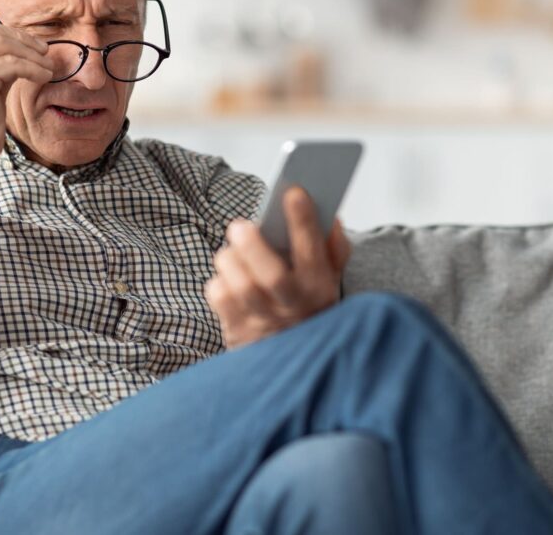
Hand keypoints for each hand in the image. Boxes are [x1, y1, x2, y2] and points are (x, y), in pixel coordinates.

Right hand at [0, 17, 54, 175]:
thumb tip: (15, 50)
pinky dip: (33, 68)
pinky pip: (12, 64)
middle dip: (19, 38)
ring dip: (30, 53)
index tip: (28, 45)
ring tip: (47, 65)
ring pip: (1, 44)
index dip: (6, 34)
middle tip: (42, 50)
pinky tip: (44, 76)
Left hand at [205, 187, 352, 348]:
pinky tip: (227, 277)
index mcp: (320, 288)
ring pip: (241, 287)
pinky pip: (219, 299)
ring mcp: (264, 323)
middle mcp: (293, 308)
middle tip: (240, 226)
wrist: (291, 360)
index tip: (294, 193)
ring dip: (231, 260)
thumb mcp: (330, 279)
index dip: (304, 221)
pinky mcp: (237, 333)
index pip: (313, 252)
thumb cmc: (307, 304)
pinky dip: (218, 281)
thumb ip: (333, 248)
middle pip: (272, 277)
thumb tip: (330, 217)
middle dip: (253, 246)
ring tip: (232, 248)